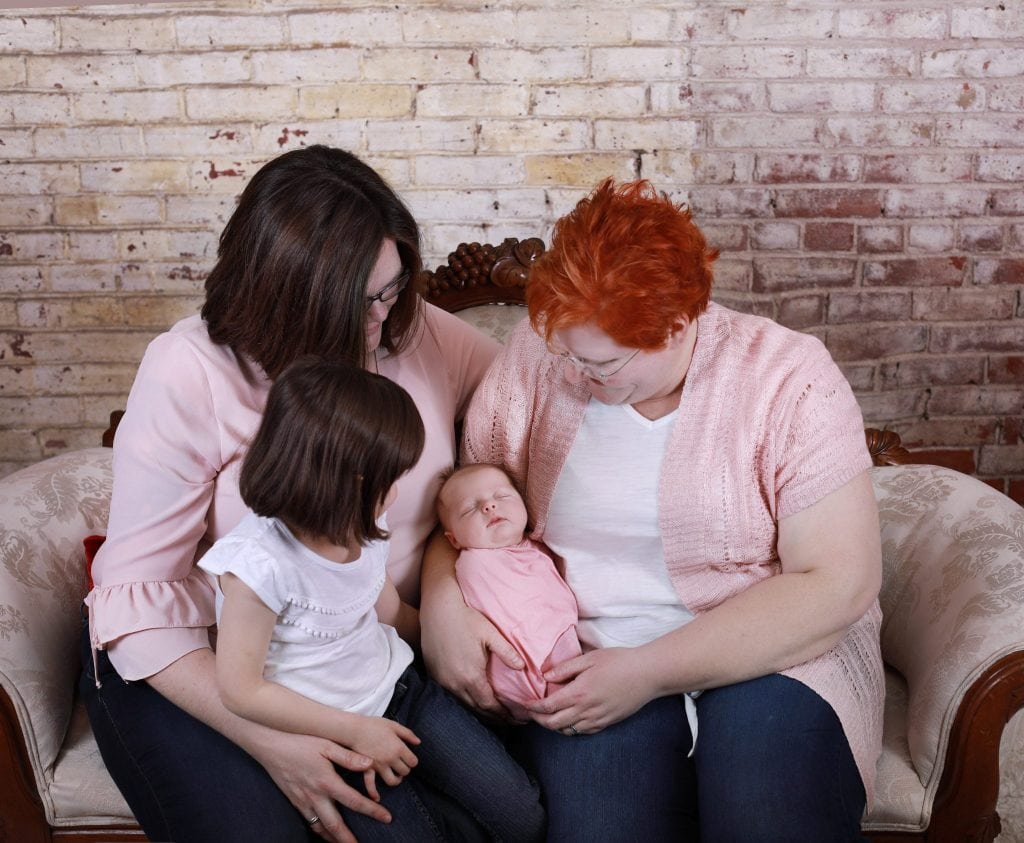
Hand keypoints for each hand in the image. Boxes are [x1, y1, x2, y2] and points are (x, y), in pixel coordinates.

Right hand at [250, 727, 388, 842]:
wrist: (271, 746)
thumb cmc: (300, 742)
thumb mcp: (327, 744)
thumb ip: (348, 756)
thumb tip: (370, 764)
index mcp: (327, 781)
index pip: (354, 801)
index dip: (372, 811)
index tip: (386, 818)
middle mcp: (315, 796)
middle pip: (335, 825)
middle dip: (349, 839)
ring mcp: (303, 801)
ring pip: (320, 828)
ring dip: (334, 839)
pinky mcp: (294, 802)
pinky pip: (309, 822)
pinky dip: (319, 832)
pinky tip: (325, 833)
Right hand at [348, 716, 420, 798]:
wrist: (353, 729)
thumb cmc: (374, 725)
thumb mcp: (393, 725)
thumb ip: (408, 734)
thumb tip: (418, 742)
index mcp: (398, 747)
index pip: (413, 762)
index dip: (412, 760)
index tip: (408, 758)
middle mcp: (390, 759)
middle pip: (404, 771)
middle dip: (405, 769)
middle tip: (402, 765)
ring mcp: (379, 766)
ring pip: (392, 781)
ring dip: (396, 780)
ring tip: (395, 776)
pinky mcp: (368, 769)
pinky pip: (371, 785)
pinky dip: (373, 793)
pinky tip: (377, 798)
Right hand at [421, 599, 523, 715]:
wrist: (438, 609)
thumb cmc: (466, 619)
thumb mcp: (490, 634)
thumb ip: (507, 652)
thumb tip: (523, 667)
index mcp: (471, 676)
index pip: (489, 704)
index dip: (503, 714)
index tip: (515, 718)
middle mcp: (455, 684)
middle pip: (477, 709)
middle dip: (494, 717)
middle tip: (509, 720)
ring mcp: (442, 681)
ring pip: (463, 704)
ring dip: (479, 711)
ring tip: (494, 714)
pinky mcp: (434, 675)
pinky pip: (452, 695)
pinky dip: (465, 701)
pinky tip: (473, 698)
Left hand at [528, 647, 656, 734]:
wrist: (647, 674)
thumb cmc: (619, 661)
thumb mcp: (589, 658)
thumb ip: (565, 668)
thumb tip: (545, 676)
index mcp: (579, 693)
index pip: (548, 706)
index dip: (533, 707)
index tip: (524, 703)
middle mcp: (586, 711)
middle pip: (554, 724)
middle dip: (539, 720)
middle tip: (532, 713)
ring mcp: (598, 719)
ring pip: (568, 731)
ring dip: (554, 726)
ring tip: (548, 716)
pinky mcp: (608, 722)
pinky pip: (584, 731)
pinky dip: (571, 728)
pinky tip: (569, 719)